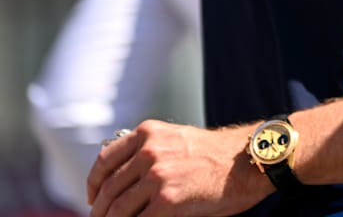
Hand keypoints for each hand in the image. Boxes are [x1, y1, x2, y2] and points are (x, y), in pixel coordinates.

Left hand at [87, 120, 270, 216]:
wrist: (250, 161)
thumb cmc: (218, 155)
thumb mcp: (178, 140)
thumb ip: (150, 151)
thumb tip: (123, 179)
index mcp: (149, 133)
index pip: (104, 161)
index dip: (93, 184)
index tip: (92, 198)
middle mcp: (149, 152)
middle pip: (108, 189)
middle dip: (100, 210)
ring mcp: (157, 177)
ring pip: (117, 209)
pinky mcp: (168, 201)